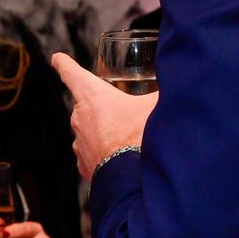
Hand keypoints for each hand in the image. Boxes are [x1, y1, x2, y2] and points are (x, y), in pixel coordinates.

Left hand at [52, 52, 158, 177]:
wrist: (132, 178)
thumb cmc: (139, 136)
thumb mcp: (154, 106)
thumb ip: (162, 92)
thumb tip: (180, 82)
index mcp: (91, 95)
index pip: (70, 72)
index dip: (63, 62)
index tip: (57, 58)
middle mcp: (79, 116)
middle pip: (86, 104)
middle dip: (103, 107)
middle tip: (124, 113)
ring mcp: (79, 142)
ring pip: (91, 131)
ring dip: (105, 132)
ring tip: (128, 138)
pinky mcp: (84, 165)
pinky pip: (94, 153)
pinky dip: (106, 154)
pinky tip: (124, 156)